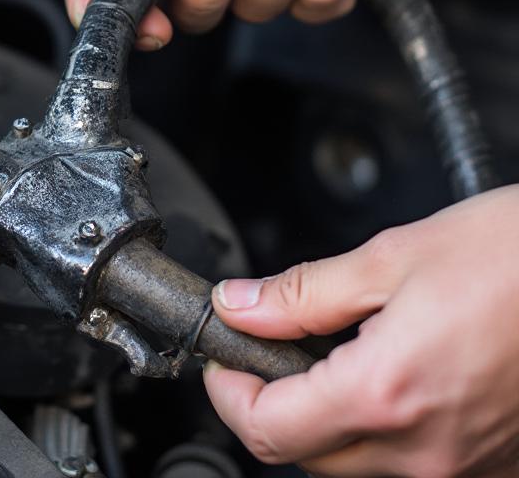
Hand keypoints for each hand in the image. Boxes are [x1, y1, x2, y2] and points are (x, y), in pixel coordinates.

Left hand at [203, 185, 518, 475]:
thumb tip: (239, 306)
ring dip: (323, 417)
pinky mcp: (494, 465)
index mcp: (389, 392)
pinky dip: (380, 427)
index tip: (224, 357)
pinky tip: (389, 372)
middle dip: (270, 404)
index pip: (270, 430)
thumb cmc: (513, 257)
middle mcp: (427, 449)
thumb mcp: (392, 258)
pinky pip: (412, 463)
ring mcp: (467, 466)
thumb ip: (302, 294)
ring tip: (332, 351)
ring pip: (356, 465)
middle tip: (266, 348)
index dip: (230, 393)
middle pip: (306, 456)